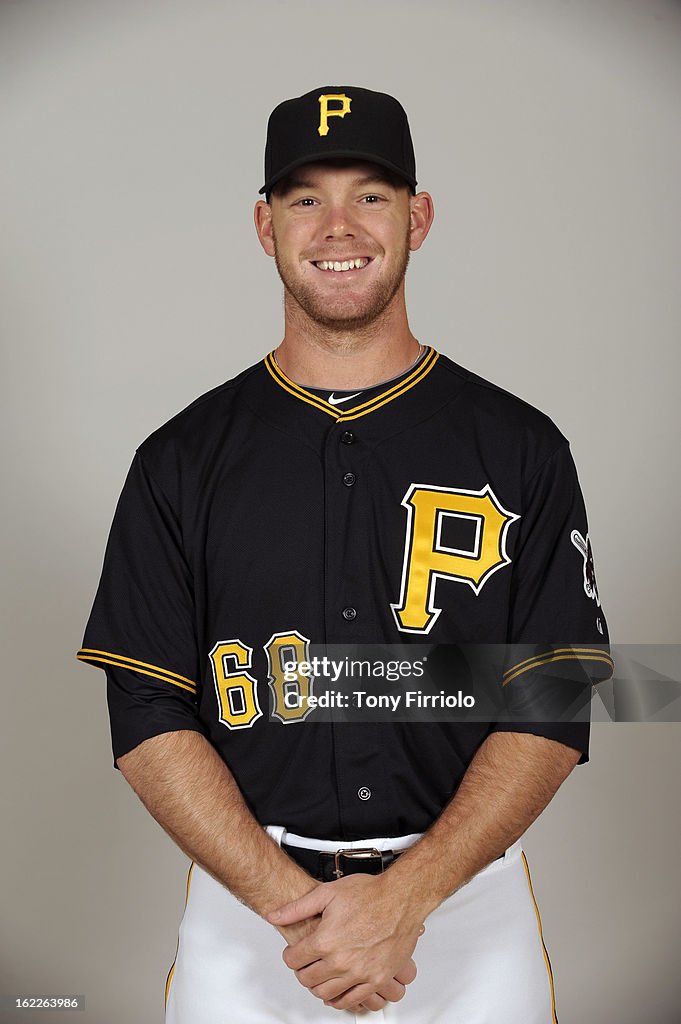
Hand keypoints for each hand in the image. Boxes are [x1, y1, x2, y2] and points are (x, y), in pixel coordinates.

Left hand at [268, 873, 424, 1010]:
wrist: (401, 898)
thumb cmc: (370, 894)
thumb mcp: (327, 893)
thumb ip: (297, 908)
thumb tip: (275, 915)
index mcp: (326, 940)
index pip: (294, 960)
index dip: (290, 955)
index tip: (294, 953)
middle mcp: (341, 961)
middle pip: (308, 979)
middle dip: (302, 971)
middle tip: (305, 964)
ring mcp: (359, 973)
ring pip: (327, 993)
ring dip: (318, 986)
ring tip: (320, 976)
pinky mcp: (376, 980)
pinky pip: (352, 1000)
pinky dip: (340, 1000)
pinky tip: (337, 992)